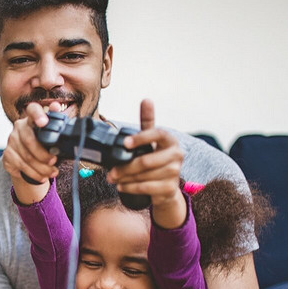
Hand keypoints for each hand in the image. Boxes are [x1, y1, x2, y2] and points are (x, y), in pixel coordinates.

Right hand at [2, 102, 60, 203]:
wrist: (28, 163)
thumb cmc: (43, 147)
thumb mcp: (52, 138)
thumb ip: (57, 128)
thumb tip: (58, 110)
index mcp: (32, 119)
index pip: (32, 109)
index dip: (38, 115)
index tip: (44, 123)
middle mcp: (19, 127)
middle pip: (29, 140)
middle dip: (43, 154)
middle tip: (54, 161)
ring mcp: (11, 141)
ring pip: (27, 157)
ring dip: (42, 168)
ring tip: (52, 172)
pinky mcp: (7, 155)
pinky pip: (21, 166)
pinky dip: (34, 174)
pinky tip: (42, 177)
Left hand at [107, 99, 184, 228]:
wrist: (166, 187)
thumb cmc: (156, 159)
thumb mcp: (152, 141)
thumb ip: (147, 122)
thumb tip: (146, 100)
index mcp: (170, 141)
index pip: (158, 134)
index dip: (141, 138)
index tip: (125, 143)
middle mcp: (176, 155)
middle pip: (146, 161)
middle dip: (125, 167)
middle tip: (110, 172)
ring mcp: (175, 173)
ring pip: (144, 176)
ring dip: (125, 179)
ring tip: (113, 179)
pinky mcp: (170, 188)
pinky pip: (146, 188)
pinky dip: (131, 188)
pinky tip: (122, 187)